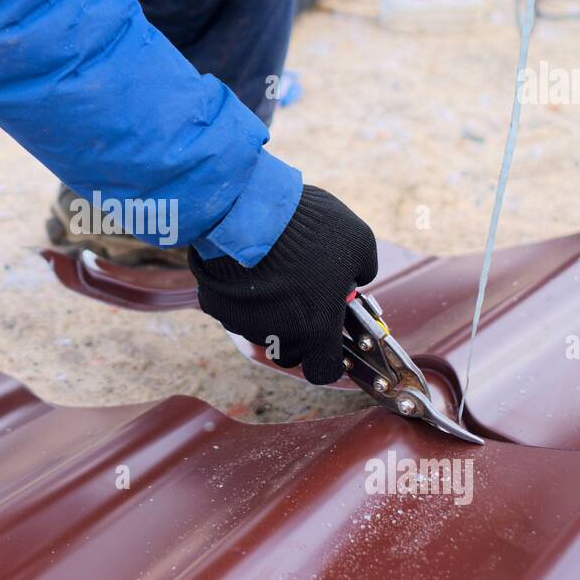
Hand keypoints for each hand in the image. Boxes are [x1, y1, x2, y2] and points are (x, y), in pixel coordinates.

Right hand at [187, 185, 377, 384]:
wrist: (249, 209)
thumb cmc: (309, 228)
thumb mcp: (359, 242)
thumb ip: (363, 270)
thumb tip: (357, 277)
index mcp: (317, 329)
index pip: (323, 370)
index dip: (329, 359)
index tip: (332, 341)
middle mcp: (279, 335)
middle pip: (292, 352)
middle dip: (301, 332)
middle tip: (304, 299)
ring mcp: (243, 323)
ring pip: (261, 330)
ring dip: (271, 312)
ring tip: (276, 274)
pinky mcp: (217, 307)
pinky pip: (234, 310)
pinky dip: (243, 296)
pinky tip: (250, 268)